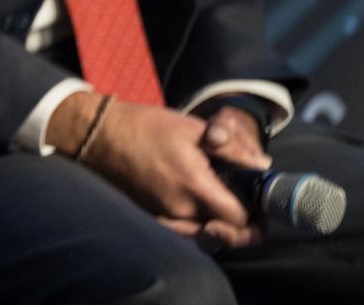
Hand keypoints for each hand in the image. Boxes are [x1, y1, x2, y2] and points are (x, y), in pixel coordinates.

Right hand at [59, 96, 261, 251]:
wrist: (100, 134)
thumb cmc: (146, 126)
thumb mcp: (193, 128)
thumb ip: (232, 148)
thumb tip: (263, 165)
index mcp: (195, 185)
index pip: (239, 218)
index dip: (255, 215)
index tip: (259, 203)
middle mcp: (180, 208)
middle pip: (224, 233)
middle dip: (241, 226)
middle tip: (249, 212)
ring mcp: (163, 216)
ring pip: (204, 236)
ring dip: (219, 227)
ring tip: (226, 209)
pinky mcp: (152, 217)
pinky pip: (184, 232)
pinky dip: (197, 227)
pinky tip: (200, 212)